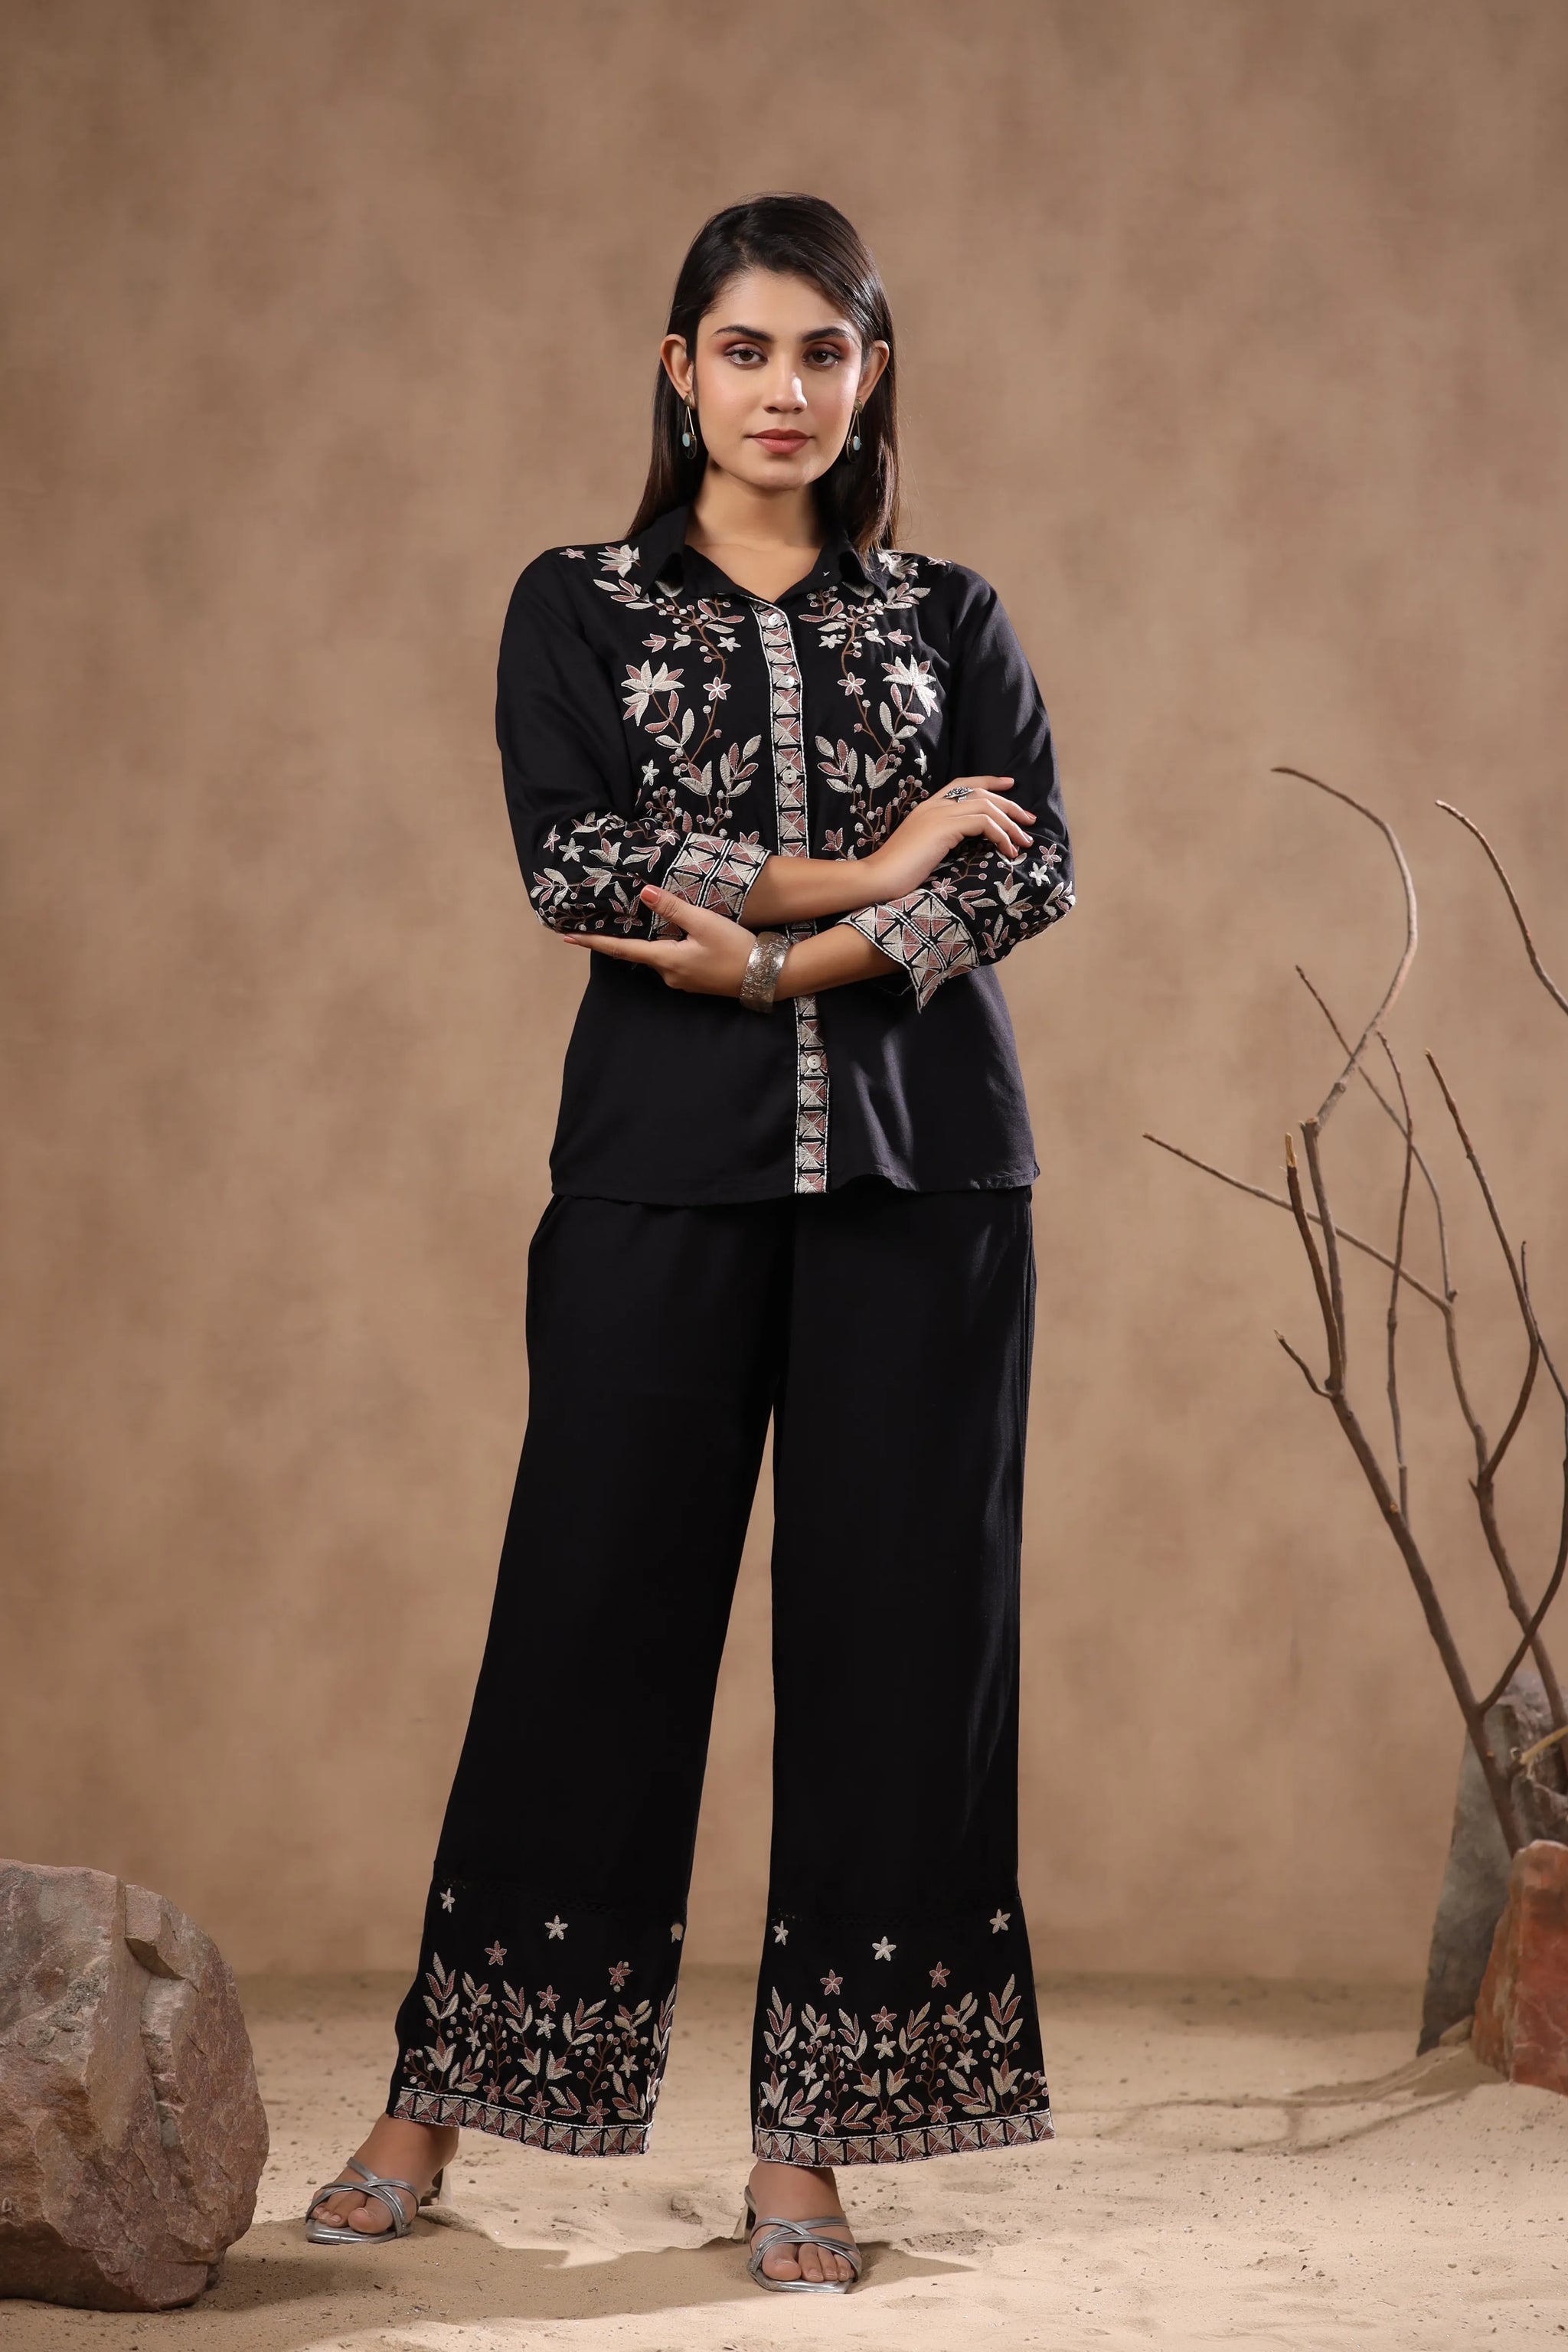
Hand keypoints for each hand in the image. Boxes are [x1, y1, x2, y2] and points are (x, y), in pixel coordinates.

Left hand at [560, 885, 759, 994]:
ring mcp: (682, 981)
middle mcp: (668, 975)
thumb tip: (644, 893)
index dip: (594, 942)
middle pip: (640, 952)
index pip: (621, 950)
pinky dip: (673, 947)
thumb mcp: (704, 923)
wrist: (767, 976)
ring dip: (658, 940)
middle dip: (627, 938)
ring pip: (661, 955)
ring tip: (659, 922)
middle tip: (609, 922)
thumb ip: (673, 908)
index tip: (568, 937)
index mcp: (665, 960)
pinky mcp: (696, 980)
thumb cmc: (736, 948)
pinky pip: (676, 960)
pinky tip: (686, 936)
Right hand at [861, 777, 1034, 901]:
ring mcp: (938, 814)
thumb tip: (966, 847)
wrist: (878, 878)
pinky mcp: (944, 828)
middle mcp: (934, 805)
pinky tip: (1008, 850)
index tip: (1010, 785)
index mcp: (928, 807)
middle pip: (981, 793)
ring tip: (1024, 842)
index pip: (963, 784)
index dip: (989, 782)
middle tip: (1030, 820)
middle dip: (1010, 806)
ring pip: (987, 807)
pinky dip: (1001, 835)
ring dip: (1011, 824)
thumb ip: (942, 841)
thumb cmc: (898, 874)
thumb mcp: (924, 852)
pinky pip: (983, 823)